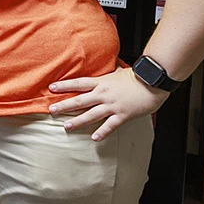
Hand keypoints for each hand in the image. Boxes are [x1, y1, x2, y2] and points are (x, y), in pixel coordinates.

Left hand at [47, 66, 167, 140]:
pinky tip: (94, 138)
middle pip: (80, 100)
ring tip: (67, 126)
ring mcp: (113, 105)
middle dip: (64, 105)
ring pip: (91, 114)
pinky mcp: (123, 114)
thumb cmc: (136, 76)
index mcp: (101, 82)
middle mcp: (104, 94)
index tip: (51, 88)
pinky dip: (102, 132)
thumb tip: (103, 65)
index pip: (78, 83)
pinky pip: (110, 125)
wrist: (152, 82)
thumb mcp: (117, 71)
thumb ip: (107, 72)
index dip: (64, 85)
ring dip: (78, 121)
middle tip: (51, 110)